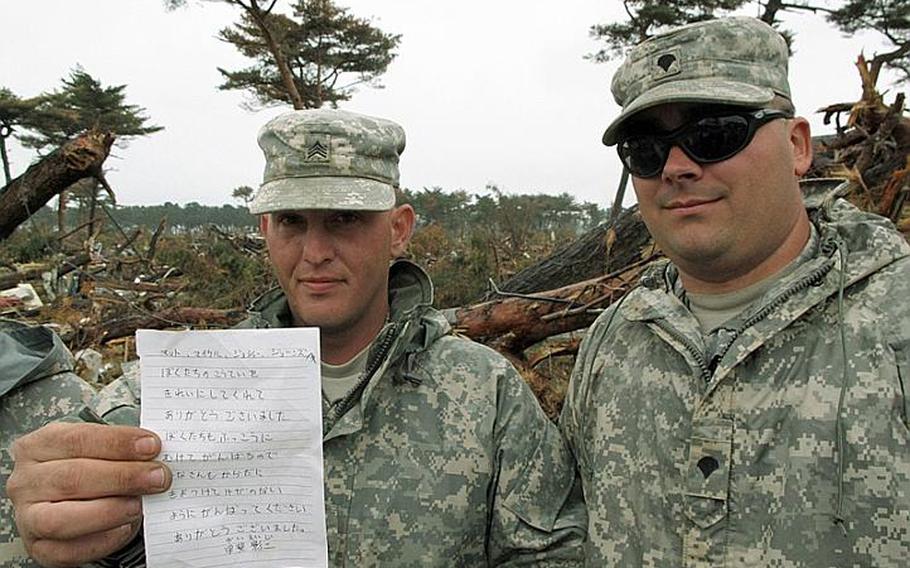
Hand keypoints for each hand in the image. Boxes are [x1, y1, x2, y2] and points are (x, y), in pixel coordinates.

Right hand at [7, 422, 171, 566]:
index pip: (77, 439)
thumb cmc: (87, 469)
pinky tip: (123, 528)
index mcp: (39, 446)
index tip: (152, 446)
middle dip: (121, 477)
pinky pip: (66, 551)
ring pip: (59, 519)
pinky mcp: (38, 548)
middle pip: (71, 477)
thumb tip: (157, 455)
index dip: (117, 442)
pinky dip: (100, 541)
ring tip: (138, 505)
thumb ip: (121, 450)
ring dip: (107, 512)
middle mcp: (28, 481)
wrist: (68, 501)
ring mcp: (27, 517)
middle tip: (158, 477)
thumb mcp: (98, 450)